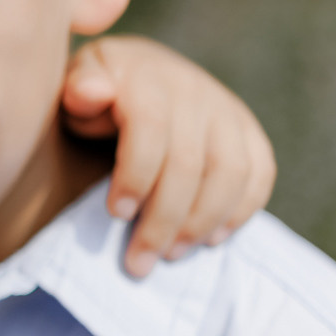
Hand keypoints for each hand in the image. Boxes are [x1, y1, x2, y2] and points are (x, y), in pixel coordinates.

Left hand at [61, 35, 276, 277]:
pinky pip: (260, 173)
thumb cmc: (95, 92)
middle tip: (139, 262)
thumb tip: (90, 92)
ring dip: (202, 222)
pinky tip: (210, 240)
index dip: (135, 177)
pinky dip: (241, 211)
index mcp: (148, 78)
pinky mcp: (249, 131)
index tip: (116, 214)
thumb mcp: (75, 84)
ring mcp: (227, 110)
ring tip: (171, 254)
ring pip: (230, 173)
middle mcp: (195, 90)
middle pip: (190, 164)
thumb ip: (78, 91)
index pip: (150, 129)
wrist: (138, 73)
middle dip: (163, 220)